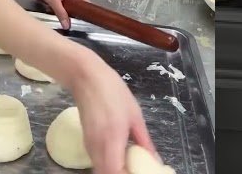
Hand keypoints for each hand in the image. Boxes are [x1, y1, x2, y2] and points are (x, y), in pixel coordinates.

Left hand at [31, 0, 87, 28]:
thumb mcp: (53, 1)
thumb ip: (61, 13)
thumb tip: (67, 26)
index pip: (86, 3)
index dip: (85, 13)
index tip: (82, 21)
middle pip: (80, 1)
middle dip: (75, 10)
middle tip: (70, 20)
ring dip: (69, 5)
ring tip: (64, 13)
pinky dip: (66, 0)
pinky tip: (59, 4)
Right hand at [66, 51, 156, 173]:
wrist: (86, 78)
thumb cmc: (113, 92)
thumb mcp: (135, 115)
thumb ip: (144, 141)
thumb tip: (155, 160)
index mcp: (112, 140)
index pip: (116, 173)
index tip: (139, 172)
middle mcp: (98, 148)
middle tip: (136, 170)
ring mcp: (89, 146)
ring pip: (100, 171)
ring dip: (114, 171)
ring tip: (130, 166)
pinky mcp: (86, 143)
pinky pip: (96, 162)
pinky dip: (107, 166)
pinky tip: (119, 159)